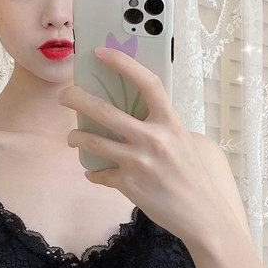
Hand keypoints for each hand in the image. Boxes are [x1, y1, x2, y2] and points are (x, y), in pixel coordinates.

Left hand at [58, 46, 218, 240]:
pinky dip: (94, 173)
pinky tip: (93, 173)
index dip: (123, 63)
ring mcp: (139, 162)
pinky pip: (100, 174)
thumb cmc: (194, 176)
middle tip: (64, 95)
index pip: (146, 82)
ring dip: (76, 138)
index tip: (101, 52)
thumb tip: (132, 112)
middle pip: (105, 111)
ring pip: (93, 142)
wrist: (202, 215)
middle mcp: (153, 139)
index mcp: (170, 122)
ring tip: (72, 138)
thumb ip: (161, 125)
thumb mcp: (184, 142)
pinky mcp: (129, 184)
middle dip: (78, 99)